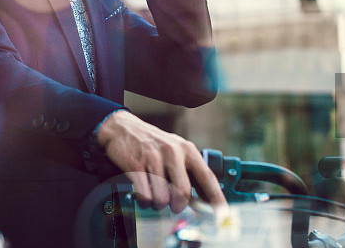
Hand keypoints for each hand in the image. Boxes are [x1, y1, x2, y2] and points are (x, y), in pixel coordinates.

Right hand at [96, 110, 227, 214]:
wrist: (122, 128)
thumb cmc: (152, 144)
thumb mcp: (175, 151)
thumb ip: (189, 173)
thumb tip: (204, 201)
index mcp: (187, 149)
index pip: (207, 177)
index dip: (216, 199)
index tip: (222, 215)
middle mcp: (173, 152)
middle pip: (184, 192)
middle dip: (178, 206)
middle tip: (174, 205)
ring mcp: (154, 158)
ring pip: (163, 198)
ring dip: (159, 204)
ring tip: (155, 195)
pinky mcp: (136, 165)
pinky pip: (145, 196)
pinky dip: (145, 201)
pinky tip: (143, 193)